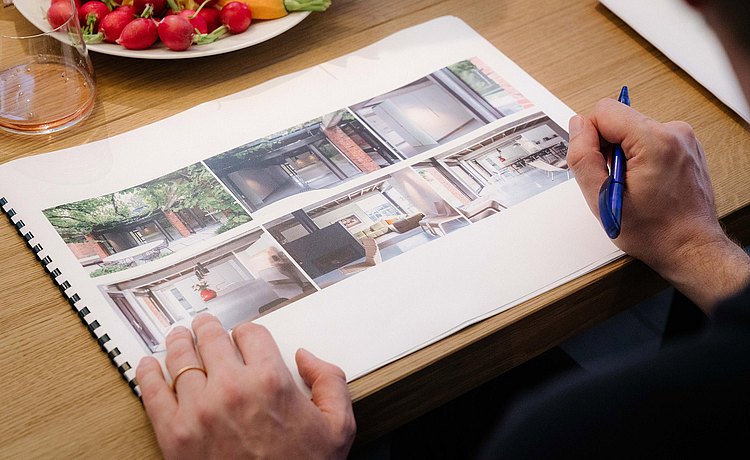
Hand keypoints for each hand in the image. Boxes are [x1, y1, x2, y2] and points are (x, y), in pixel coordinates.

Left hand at [136, 314, 355, 458]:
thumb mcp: (338, 426)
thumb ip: (330, 381)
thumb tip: (306, 357)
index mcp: (271, 381)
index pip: (251, 334)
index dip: (247, 331)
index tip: (243, 335)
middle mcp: (232, 389)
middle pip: (212, 339)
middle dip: (208, 328)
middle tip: (203, 325)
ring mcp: (199, 410)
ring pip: (181, 359)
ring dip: (179, 343)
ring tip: (178, 338)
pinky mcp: (174, 433)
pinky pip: (153, 391)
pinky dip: (148, 373)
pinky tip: (149, 365)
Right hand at [567, 98, 749, 311]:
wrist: (690, 246)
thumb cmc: (655, 232)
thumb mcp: (602, 200)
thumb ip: (583, 157)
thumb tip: (577, 126)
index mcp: (655, 141)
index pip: (604, 111)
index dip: (591, 138)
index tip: (601, 167)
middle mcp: (674, 131)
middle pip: (618, 119)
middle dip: (608, 149)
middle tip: (617, 182)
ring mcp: (683, 137)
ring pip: (631, 129)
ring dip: (624, 155)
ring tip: (633, 185)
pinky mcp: (685, 144)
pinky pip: (647, 138)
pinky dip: (639, 157)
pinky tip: (645, 182)